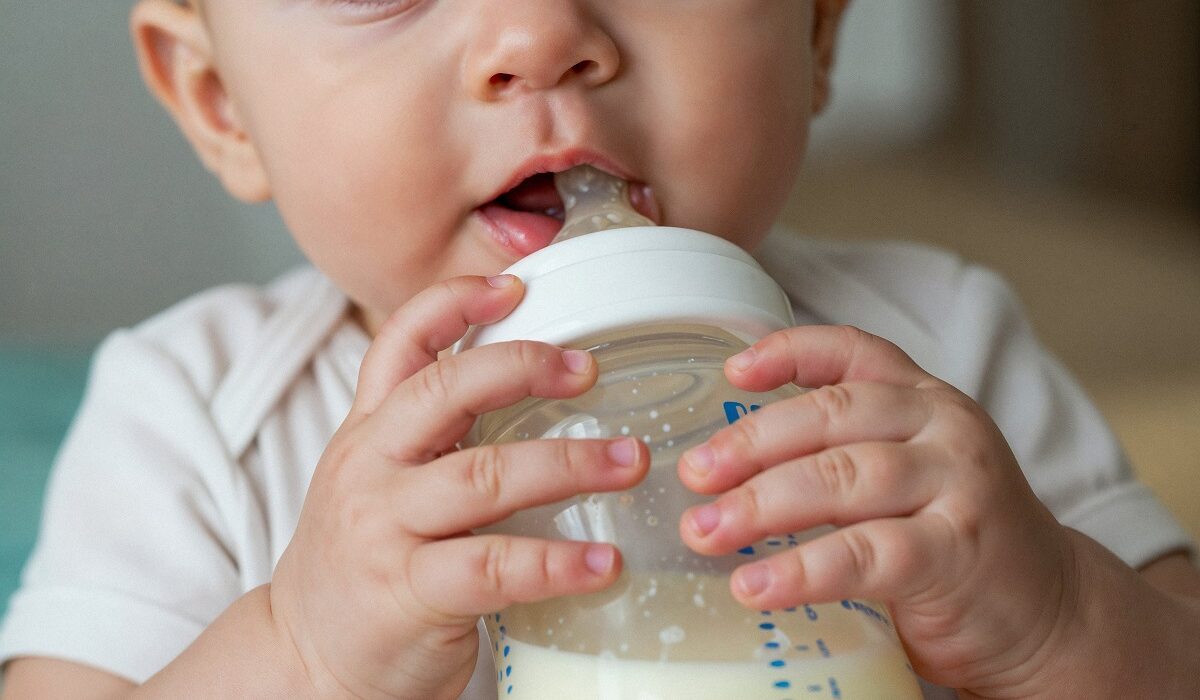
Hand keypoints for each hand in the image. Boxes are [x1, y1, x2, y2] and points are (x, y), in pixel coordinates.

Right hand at [269, 275, 648, 699]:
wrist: (304, 659)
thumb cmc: (363, 565)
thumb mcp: (379, 482)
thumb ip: (434, 437)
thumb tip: (530, 392)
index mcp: (368, 432)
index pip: (399, 344)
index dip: (453, 304)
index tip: (514, 286)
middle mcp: (370, 467)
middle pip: (444, 390)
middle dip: (523, 367)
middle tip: (590, 368)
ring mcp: (385, 528)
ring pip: (483, 475)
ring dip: (568, 463)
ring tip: (630, 462)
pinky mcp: (408, 592)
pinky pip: (495, 567)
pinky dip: (557, 562)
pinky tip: (604, 562)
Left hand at [677, 325, 1076, 694]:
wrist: (1049, 612)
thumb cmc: (952, 540)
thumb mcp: (905, 474)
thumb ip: (839, 455)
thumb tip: (722, 470)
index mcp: (923, 399)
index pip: (853, 351)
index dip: (788, 351)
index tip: (731, 371)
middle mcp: (944, 426)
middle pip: (833, 414)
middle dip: (751, 443)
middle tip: (693, 474)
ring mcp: (957, 484)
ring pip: (844, 477)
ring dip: (762, 504)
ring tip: (705, 530)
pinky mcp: (958, 551)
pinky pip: (866, 553)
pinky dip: (802, 570)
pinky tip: (755, 585)